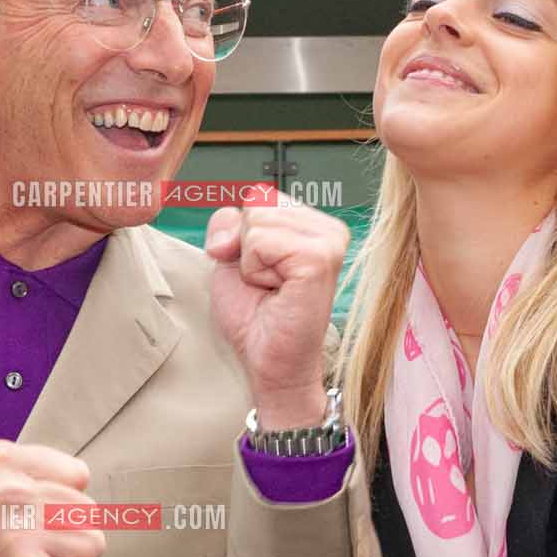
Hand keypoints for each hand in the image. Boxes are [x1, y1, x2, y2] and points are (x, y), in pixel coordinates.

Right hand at [0, 441, 105, 556]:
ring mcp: (19, 534)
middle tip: (28, 550)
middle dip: (67, 536)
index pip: (78, 475)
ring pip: (94, 545)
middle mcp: (11, 491)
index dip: (62, 503)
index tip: (30, 520)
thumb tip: (86, 483)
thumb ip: (31, 474)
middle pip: (90, 512)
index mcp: (1, 462)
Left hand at [204, 197, 350, 429]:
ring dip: (250, 262)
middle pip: (257, 204)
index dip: (240, 235)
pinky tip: (276, 292)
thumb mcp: (231, 257)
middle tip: (266, 283)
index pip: (258, 196)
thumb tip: (229, 232)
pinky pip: (260, 241)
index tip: (258, 270)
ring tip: (272, 288)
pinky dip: (255, 271)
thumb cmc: (256, 315)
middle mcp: (328, 228)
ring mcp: (328, 242)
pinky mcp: (319, 259)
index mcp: (314, 224)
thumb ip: (227, 224)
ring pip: (256, 220)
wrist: (269, 360)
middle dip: (244, 248)